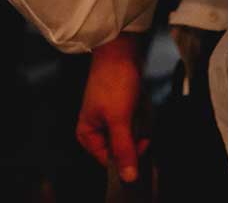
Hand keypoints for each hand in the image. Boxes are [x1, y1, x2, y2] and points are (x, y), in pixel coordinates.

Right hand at [75, 34, 147, 183]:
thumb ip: (123, 149)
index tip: (137, 142)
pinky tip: (138, 104)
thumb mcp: (119, 119)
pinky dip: (140, 117)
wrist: (121, 51)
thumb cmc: (114, 80)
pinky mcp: (120, 110)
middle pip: (120, 149)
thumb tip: (128, 176)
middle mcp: (95, 128)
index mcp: (87, 134)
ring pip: (130, 137)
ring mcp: (108, 119)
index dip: (126, 155)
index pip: (108, 161)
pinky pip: (134, 124)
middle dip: (133, 137)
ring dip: (138, 125)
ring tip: (136, 107)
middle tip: (135, 118)